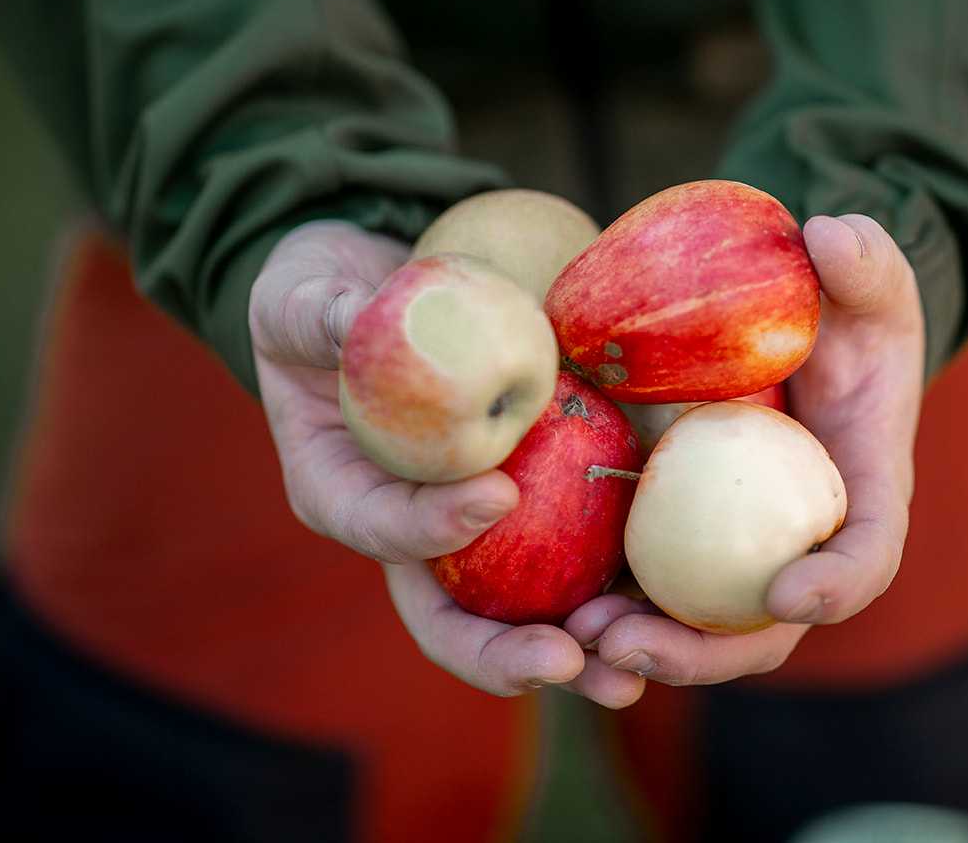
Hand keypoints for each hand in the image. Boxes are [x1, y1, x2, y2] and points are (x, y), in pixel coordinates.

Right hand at [250, 220, 644, 706]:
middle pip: (447, 615)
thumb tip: (354, 312)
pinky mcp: (524, 509)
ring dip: (575, 646)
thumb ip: (324, 314)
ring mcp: (466, 532)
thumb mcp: (301, 298)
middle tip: (568, 661)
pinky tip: (666, 606)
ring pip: (515, 612)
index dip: (432, 524)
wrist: (368, 299)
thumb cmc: (320, 304)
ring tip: (632, 669)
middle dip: (505, 651)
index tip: (497, 496)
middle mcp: (404, 531)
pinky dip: (612, 587)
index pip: (380, 526)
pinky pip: (568, 558)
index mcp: (339, 492)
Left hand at [564, 214, 924, 684]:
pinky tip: (555, 603)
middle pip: (766, 628)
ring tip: (584, 637)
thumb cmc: (847, 312)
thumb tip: (832, 236)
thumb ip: (865, 260)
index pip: (866, 558)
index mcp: (863, 497)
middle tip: (635, 645)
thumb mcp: (867, 277)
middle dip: (707, 654)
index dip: (834, 585)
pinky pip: (652, 584)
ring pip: (700, 625)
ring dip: (645, 644)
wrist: (801, 332)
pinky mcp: (687, 538)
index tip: (789, 592)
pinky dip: (612, 603)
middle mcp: (803, 545)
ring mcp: (741, 551)